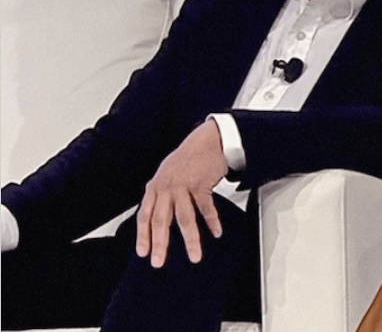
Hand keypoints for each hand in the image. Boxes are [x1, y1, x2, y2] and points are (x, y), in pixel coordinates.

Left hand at [136, 120, 227, 267]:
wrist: (207, 141)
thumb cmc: (188, 160)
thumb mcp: (167, 176)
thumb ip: (162, 196)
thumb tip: (159, 218)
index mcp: (155, 188)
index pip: (144, 216)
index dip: (143, 236)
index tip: (143, 253)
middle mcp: (166, 188)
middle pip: (161, 221)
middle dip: (160, 244)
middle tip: (159, 262)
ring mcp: (183, 186)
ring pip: (185, 218)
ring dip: (191, 239)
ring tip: (195, 255)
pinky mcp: (200, 184)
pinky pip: (206, 208)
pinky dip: (212, 221)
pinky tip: (216, 231)